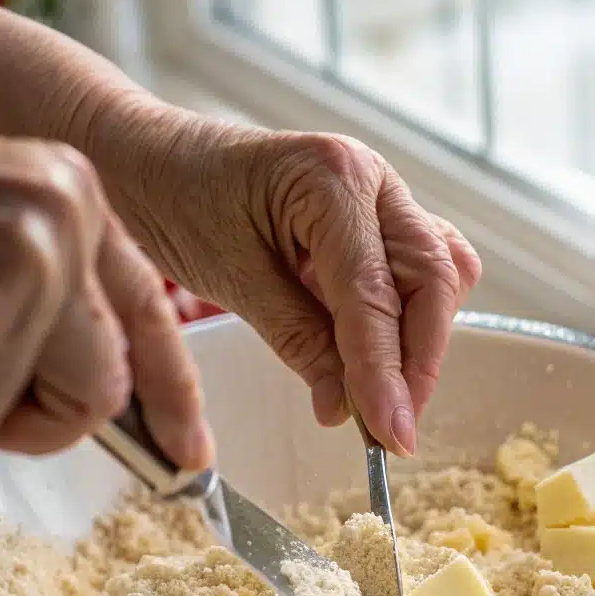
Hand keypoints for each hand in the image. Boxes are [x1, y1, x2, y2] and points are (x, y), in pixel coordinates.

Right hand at [0, 117, 210, 467]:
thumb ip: (54, 294)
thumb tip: (108, 396)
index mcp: (70, 195)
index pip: (150, 313)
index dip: (174, 393)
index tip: (189, 452)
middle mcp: (58, 226)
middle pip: (100, 386)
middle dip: (34, 408)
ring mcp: (15, 272)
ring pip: (18, 412)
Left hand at [124, 118, 480, 455]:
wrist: (152, 161)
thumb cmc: (177, 201)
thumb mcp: (231, 278)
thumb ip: (299, 341)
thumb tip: (344, 409)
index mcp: (333, 179)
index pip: (376, 294)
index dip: (385, 372)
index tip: (389, 435)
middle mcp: (373, 180)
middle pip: (435, 281)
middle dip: (418, 363)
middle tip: (394, 430)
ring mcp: (383, 197)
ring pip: (442, 277)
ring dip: (421, 342)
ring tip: (385, 399)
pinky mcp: (378, 221)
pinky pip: (421, 273)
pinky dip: (409, 321)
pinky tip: (379, 357)